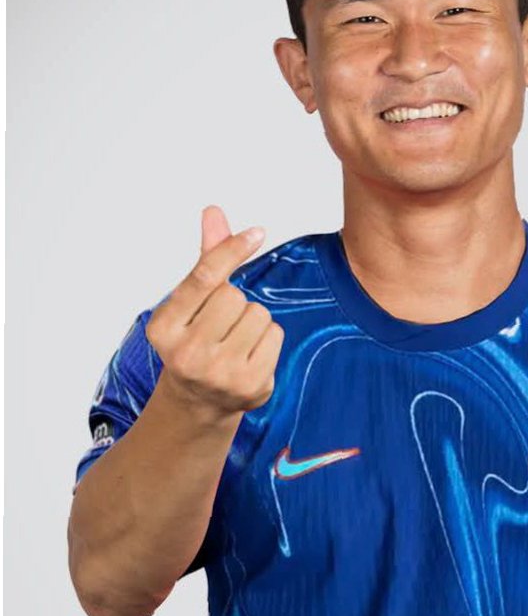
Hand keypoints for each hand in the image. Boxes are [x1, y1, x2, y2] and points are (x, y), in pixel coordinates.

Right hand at [145, 205, 283, 422]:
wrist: (198, 402)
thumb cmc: (194, 341)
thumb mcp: (189, 305)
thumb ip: (205, 260)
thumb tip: (214, 212)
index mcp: (164, 327)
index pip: (203, 277)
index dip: (231, 250)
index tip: (256, 233)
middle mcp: (187, 353)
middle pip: (235, 295)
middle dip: (235, 301)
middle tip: (221, 325)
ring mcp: (220, 373)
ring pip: (259, 314)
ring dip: (253, 321)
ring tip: (234, 341)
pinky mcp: (250, 386)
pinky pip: (275, 336)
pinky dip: (267, 340)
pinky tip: (249, 356)